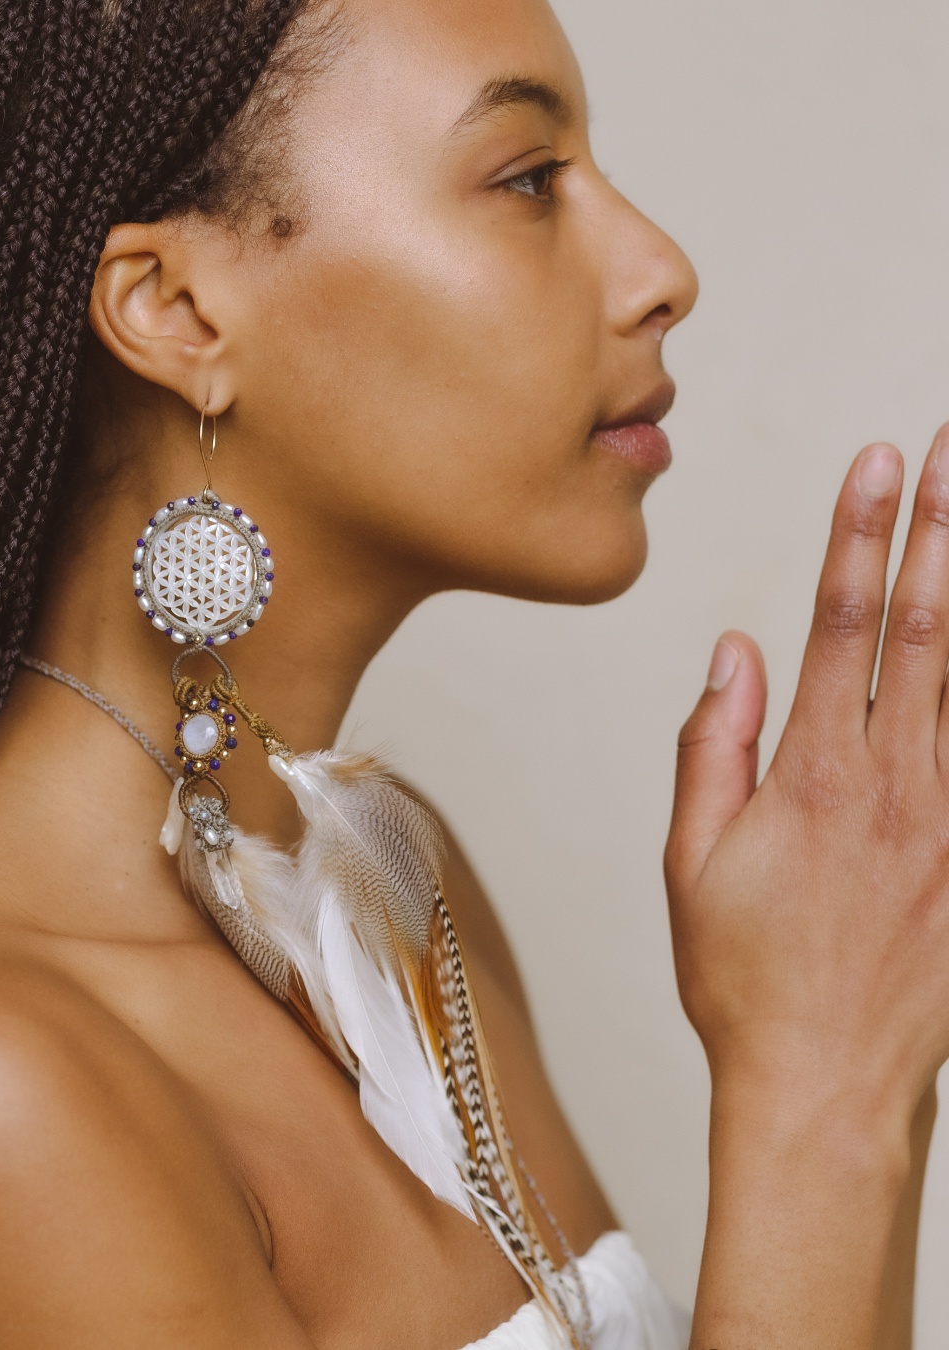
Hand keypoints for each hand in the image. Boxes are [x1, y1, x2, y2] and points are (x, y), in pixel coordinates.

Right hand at [667, 425, 948, 1113]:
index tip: (875, 459)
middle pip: (929, 630)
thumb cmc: (745, 975)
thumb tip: (735, 651)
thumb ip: (713, 745)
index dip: (857, 535)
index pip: (838, 626)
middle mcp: (897, 785)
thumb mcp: (691, 861)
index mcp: (814, 777)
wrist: (826, 1084)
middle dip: (944, 528)